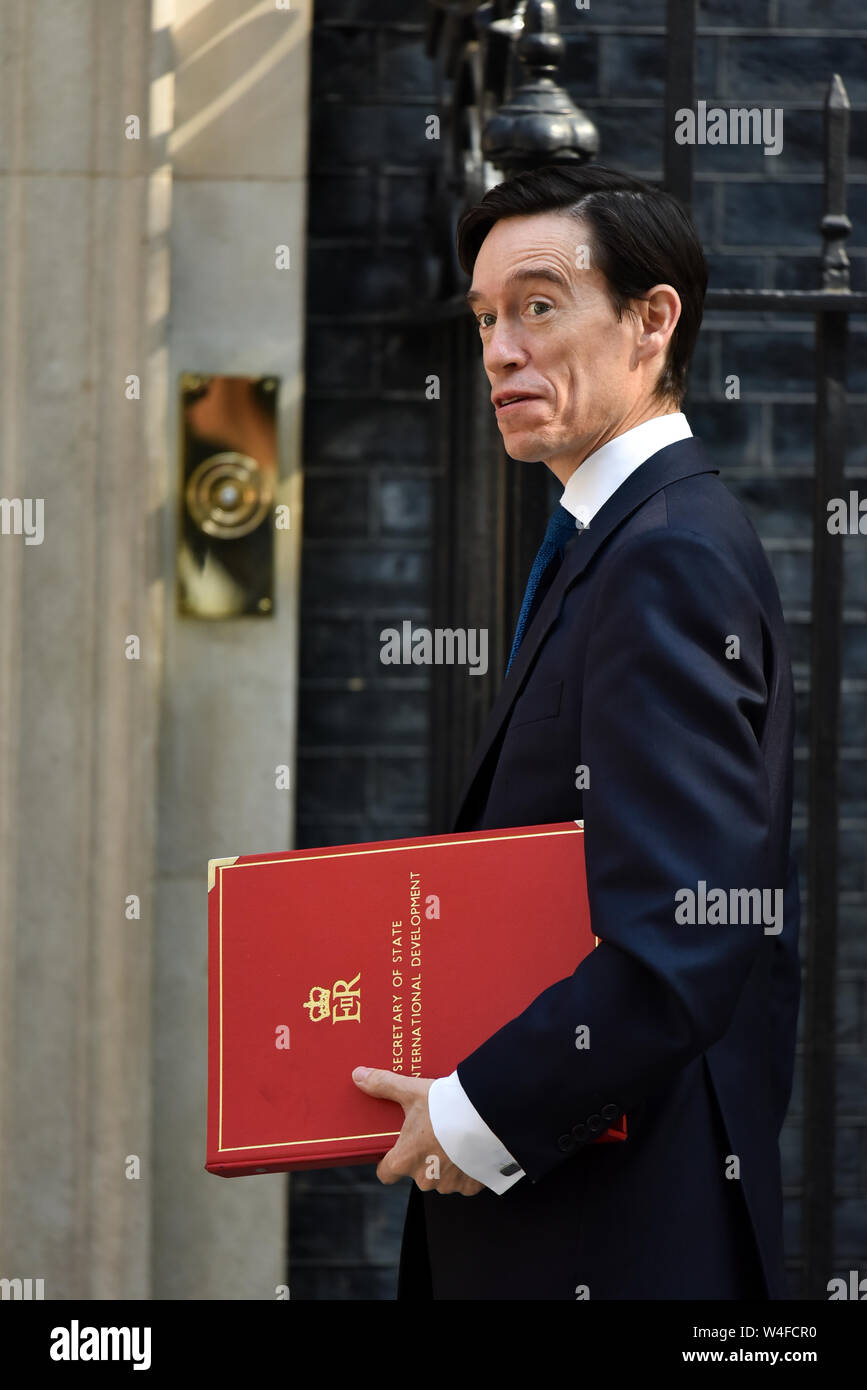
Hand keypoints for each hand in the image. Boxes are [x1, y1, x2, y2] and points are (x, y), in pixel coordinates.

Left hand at [352, 1066, 484, 1195]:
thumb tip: (357, 1075)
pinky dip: (467, 1168)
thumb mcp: (412, 1091)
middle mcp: (424, 1178)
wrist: (487, 1117)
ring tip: (454, 1138)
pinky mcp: (472, 1186)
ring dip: (445, 1163)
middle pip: (417, 1172)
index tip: (395, 1147)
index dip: (387, 1161)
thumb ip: (384, 1084)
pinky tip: (471, 1148)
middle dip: (423, 1156)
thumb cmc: (444, 1106)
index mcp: (405, 1160)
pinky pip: (465, 1181)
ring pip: (441, 1177)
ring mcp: (450, 1184)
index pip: (385, 1174)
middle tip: (431, 1132)